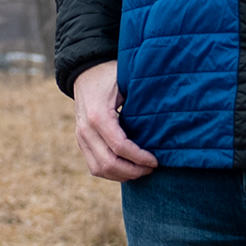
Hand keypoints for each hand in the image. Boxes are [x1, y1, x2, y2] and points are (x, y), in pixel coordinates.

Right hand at [73, 61, 159, 181]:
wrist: (85, 70)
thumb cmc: (110, 75)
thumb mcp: (126, 83)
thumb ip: (140, 103)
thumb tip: (165, 122)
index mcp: (98, 116)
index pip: (120, 147)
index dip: (140, 158)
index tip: (155, 160)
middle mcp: (85, 130)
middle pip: (109, 163)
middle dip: (133, 170)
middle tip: (151, 169)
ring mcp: (80, 137)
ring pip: (99, 169)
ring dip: (122, 175)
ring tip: (140, 171)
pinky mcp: (81, 141)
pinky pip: (94, 166)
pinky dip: (111, 172)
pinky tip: (127, 168)